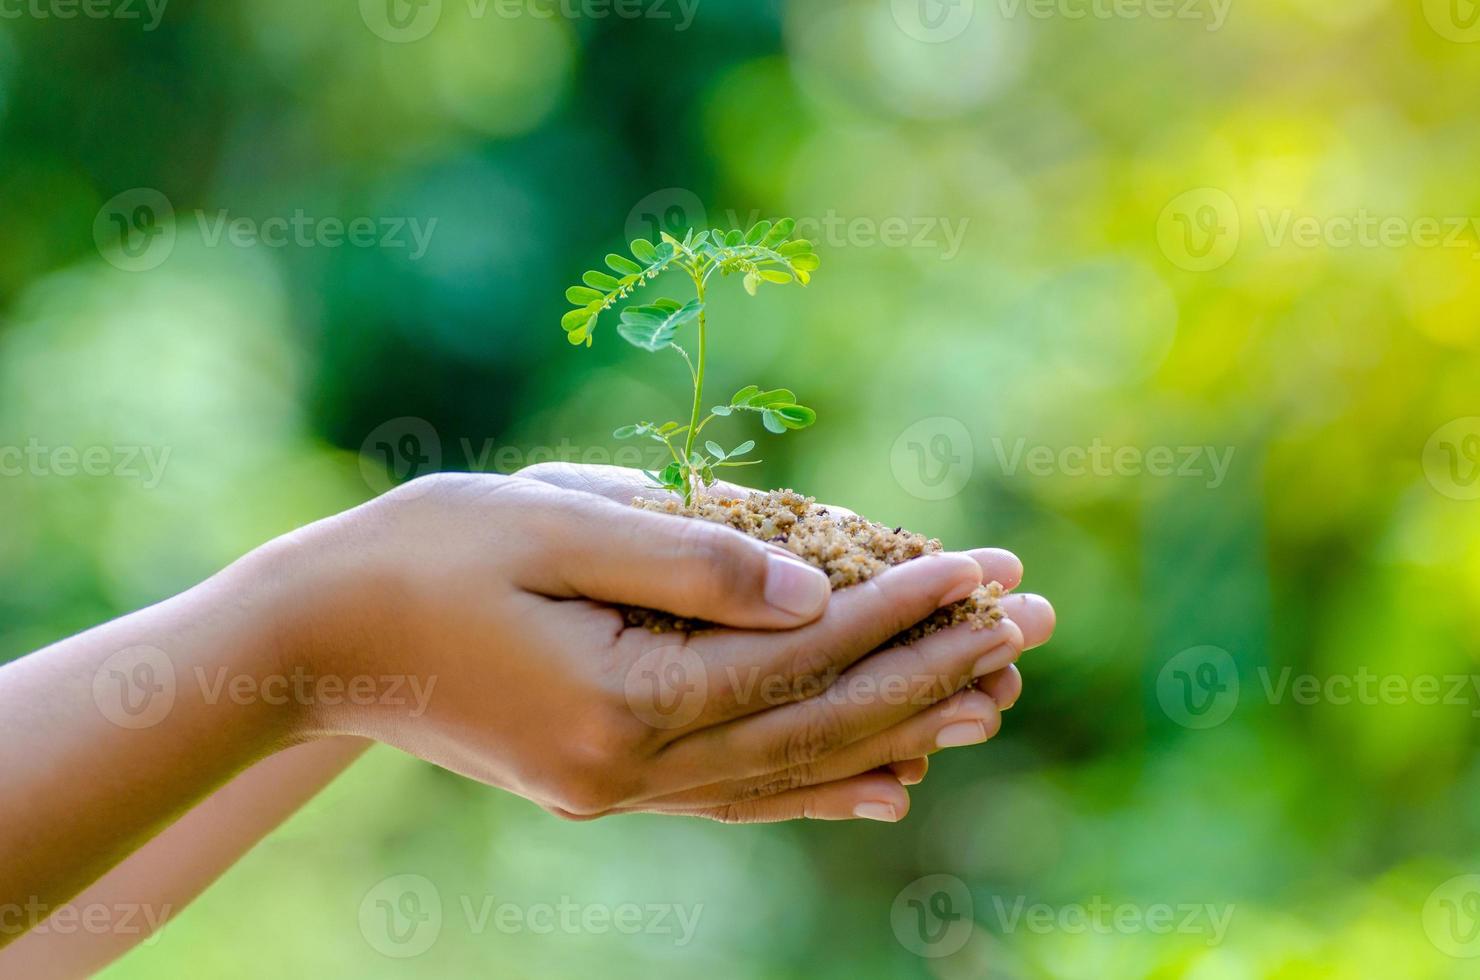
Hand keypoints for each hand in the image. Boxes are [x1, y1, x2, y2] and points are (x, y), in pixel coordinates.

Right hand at [273, 470, 1054, 823]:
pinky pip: (742, 797)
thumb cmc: (423, 554)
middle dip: (930, 668)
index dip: (903, 606)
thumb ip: (690, 562)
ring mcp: (620, 790)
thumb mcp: (549, 525)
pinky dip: (824, 786)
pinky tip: (889, 781)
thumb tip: (816, 594)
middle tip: (1030, 625)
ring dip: (898, 730)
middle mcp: (631, 768)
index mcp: (621, 699)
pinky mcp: (608, 786)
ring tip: (991, 698)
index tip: (987, 565)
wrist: (319, 640)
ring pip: (793, 772)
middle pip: (818, 724)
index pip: (803, 654)